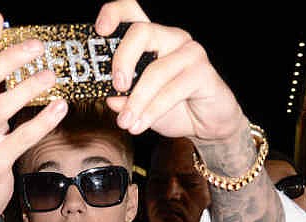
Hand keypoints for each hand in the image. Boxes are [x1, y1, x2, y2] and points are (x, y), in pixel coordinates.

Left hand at [95, 0, 244, 140]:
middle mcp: (170, 38)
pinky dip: (152, 110)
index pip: (132, 13)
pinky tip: (140, 124)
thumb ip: (122, 97)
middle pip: (141, 32)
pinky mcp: (203, 72)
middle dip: (122, 59)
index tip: (100, 30)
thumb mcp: (138, 105)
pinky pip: (171, 91)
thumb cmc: (172, 108)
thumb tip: (108, 96)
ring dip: (137, 101)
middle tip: (116, 87)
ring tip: (126, 122)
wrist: (205, 125)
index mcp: (151, 40)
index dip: (115, 14)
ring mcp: (189, 52)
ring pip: (155, 70)